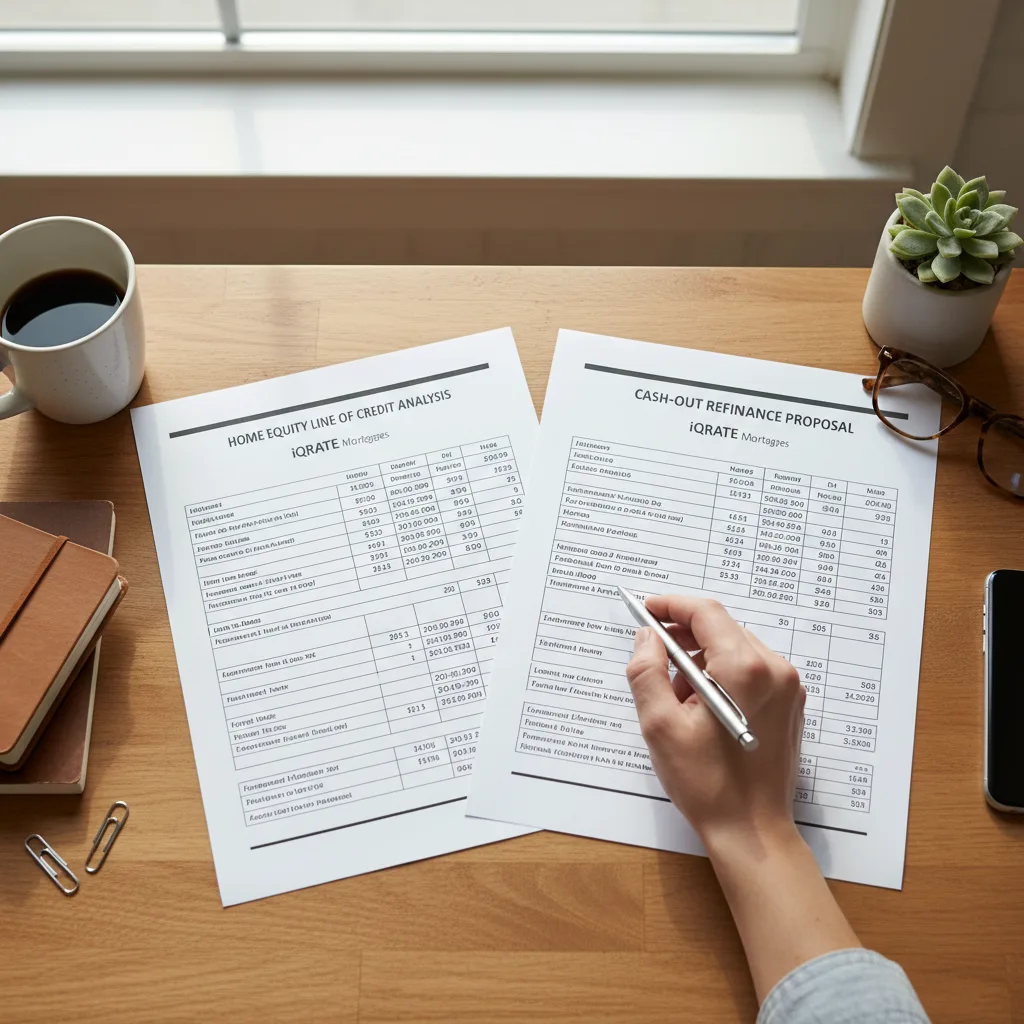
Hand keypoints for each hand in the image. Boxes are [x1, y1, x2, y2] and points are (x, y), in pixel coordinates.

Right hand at [625, 595, 805, 851]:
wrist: (752, 831)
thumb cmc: (707, 784)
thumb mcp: (660, 725)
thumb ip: (647, 672)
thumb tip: (647, 639)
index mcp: (745, 669)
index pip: (706, 613)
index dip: (672, 606)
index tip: (647, 609)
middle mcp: (774, 669)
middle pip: (722, 628)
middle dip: (684, 636)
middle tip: (652, 656)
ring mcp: (787, 686)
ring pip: (735, 648)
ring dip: (701, 660)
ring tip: (677, 697)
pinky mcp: (789, 703)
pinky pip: (750, 670)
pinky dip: (721, 675)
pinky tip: (701, 707)